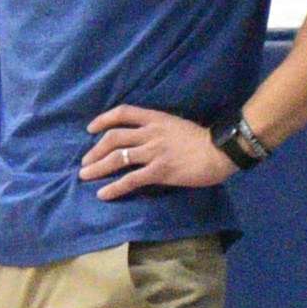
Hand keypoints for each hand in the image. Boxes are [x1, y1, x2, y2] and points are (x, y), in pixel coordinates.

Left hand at [81, 105, 231, 199]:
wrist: (221, 150)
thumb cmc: (203, 139)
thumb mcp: (177, 125)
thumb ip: (159, 130)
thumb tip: (142, 139)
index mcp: (156, 118)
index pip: (124, 113)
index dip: (104, 119)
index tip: (91, 128)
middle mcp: (151, 133)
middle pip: (114, 137)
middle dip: (95, 150)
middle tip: (85, 162)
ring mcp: (154, 152)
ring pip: (117, 158)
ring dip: (97, 168)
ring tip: (85, 176)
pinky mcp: (159, 171)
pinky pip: (131, 179)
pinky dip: (114, 187)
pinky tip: (103, 194)